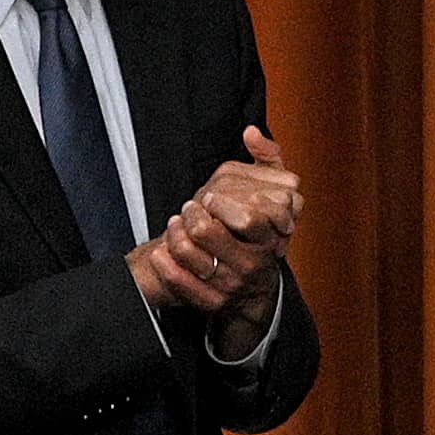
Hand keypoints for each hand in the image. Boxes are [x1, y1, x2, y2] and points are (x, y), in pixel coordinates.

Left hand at [131, 126, 293, 329]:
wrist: (253, 287)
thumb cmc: (259, 233)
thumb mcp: (274, 194)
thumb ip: (268, 160)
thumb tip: (252, 131)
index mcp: (271, 240)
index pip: (249, 219)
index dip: (223, 204)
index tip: (209, 196)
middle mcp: (253, 265)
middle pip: (211, 234)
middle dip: (193, 216)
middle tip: (189, 208)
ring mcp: (232, 286)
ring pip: (192, 256)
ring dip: (175, 236)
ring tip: (175, 225)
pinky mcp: (211, 303)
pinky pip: (181, 283)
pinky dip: (166, 265)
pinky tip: (160, 252)